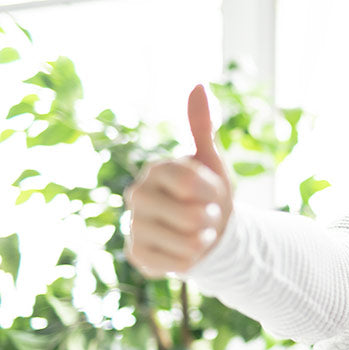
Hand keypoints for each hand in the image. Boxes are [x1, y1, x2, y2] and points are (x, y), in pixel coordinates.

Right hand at [124, 85, 232, 276]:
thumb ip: (202, 127)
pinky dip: (192, 261)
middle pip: (192, 216)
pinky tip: (185, 251)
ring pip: (188, 243)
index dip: (213, 191)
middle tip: (205, 215)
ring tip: (197, 233)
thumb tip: (198, 85)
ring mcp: (134, 226)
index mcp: (157, 169)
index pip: (192, 181)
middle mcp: (137, 195)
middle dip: (211, 219)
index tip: (212, 191)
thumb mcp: (212, 161)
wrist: (208, 232)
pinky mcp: (137, 255)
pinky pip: (179, 264)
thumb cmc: (209, 194)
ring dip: (204, 241)